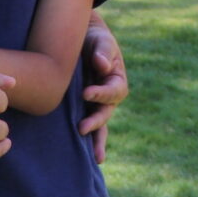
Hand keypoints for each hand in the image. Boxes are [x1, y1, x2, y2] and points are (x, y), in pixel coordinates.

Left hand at [78, 18, 127, 160]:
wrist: (80, 38)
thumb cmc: (94, 38)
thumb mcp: (101, 40)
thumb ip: (102, 50)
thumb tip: (102, 64)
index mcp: (117, 79)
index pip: (113, 91)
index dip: (101, 93)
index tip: (86, 93)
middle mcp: (109, 95)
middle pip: (106, 112)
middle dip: (96, 122)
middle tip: (82, 128)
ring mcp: (96, 103)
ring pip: (99, 124)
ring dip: (97, 140)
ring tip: (97, 158)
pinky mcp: (83, 107)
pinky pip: (85, 122)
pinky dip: (88, 137)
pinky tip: (86, 156)